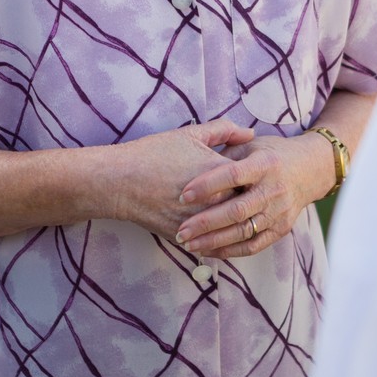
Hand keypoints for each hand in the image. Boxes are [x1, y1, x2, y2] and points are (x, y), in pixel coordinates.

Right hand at [104, 119, 253, 238]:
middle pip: (247, 207)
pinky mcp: (188, 239)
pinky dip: (220, 244)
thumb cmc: (155, 153)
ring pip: (232, 231)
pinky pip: (213, 246)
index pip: (254, 182)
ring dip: (238, 228)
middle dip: (249, 205)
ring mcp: (203, 223)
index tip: (255, 180)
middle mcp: (217, 201)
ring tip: (239, 221)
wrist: (121, 181)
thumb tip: (250, 134)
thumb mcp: (190, 134)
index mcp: (223, 174)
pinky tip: (223, 238)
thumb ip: (224, 130)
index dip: (255, 181)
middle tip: (252, 202)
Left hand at [174, 133, 329, 258]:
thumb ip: (224, 153)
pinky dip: (230, 251)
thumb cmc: (272, 154)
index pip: (233, 175)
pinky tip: (208, 251)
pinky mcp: (281, 229)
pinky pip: (253, 245)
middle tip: (181, 231)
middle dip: (205, 223)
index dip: (207, 186)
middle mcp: (274, 190)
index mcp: (264, 165)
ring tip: (188, 244)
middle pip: (236, 210)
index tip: (182, 195)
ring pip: (243, 232)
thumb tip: (193, 165)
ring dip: (213, 241)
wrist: (310, 170)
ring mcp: (279, 212)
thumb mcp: (251, 145)